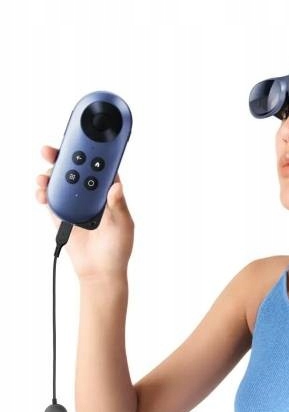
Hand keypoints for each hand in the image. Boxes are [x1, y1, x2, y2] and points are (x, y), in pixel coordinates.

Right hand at [35, 145, 134, 279]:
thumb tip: (116, 186)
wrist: (99, 272)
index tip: (86, 139)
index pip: (101, 168)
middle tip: (52, 151)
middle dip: (64, 157)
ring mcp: (75, 204)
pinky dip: (43, 192)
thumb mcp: (123, 226)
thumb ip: (118, 206)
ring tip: (45, 175)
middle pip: (77, 169)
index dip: (94, 152)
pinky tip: (41, 191)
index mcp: (109, 194)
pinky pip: (49, 199)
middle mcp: (91, 195)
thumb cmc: (117, 249)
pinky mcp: (61, 214)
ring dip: (51, 174)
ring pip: (61, 181)